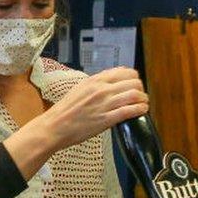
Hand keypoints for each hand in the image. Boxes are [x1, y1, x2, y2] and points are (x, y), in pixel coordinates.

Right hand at [4, 67, 147, 179]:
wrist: (55, 126)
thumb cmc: (65, 111)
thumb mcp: (79, 89)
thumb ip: (95, 85)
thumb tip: (109, 83)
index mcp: (95, 80)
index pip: (124, 71)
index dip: (133, 78)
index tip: (134, 84)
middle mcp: (101, 89)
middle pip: (133, 82)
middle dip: (140, 89)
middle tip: (139, 96)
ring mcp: (104, 104)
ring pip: (134, 95)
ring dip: (143, 99)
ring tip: (143, 104)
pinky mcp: (106, 119)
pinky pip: (129, 111)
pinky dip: (140, 109)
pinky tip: (142, 111)